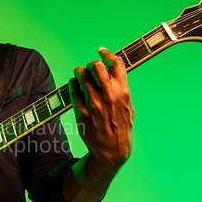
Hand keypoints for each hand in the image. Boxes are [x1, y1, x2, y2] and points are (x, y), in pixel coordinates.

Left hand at [69, 47, 134, 169]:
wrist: (111, 150)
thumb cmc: (121, 128)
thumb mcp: (128, 107)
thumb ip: (122, 90)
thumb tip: (114, 73)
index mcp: (123, 92)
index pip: (116, 64)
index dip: (107, 54)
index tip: (100, 51)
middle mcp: (108, 95)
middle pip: (96, 66)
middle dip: (91, 64)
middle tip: (89, 70)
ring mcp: (94, 103)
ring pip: (81, 75)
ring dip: (79, 72)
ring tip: (79, 75)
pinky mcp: (81, 112)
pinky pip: (73, 90)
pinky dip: (73, 85)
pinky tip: (75, 87)